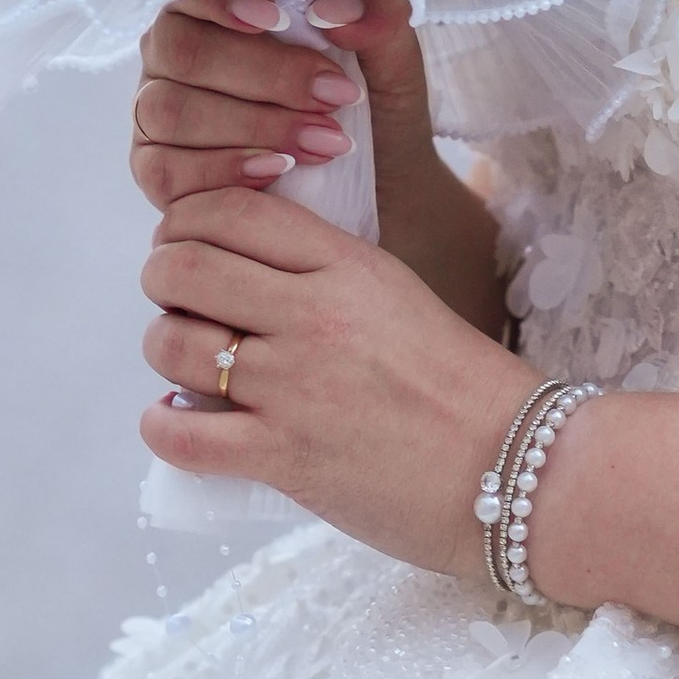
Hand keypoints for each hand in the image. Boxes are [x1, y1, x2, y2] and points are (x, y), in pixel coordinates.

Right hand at [131, 0, 506, 328]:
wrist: (386, 190)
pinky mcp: (159, 170)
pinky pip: (164, 169)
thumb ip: (380, 10)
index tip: (280, 18)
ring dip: (253, 127)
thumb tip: (334, 9)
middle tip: (336, 97)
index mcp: (218, 5)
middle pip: (183, 52)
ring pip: (170, 111)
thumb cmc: (375, 109)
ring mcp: (158, 113)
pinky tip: (277, 172)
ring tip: (325, 142)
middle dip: (265, 76)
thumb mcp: (393, 53)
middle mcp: (174, 54)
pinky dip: (223, 170)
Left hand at [139, 184, 528, 577]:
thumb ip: (331, 273)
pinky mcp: (281, 456)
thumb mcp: (402, 295)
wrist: (515, 468)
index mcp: (349, 264)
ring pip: (171, 343)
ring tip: (191, 365)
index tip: (191, 243)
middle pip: (182, 266)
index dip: (189, 221)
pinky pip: (178, 431)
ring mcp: (293, 386)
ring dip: (167, 350)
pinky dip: (164, 425)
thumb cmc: (464, 388)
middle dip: (164, 280)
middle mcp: (313, 314)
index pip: (231, 210)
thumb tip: (253, 263)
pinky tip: (183, 422)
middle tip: (184, 304)